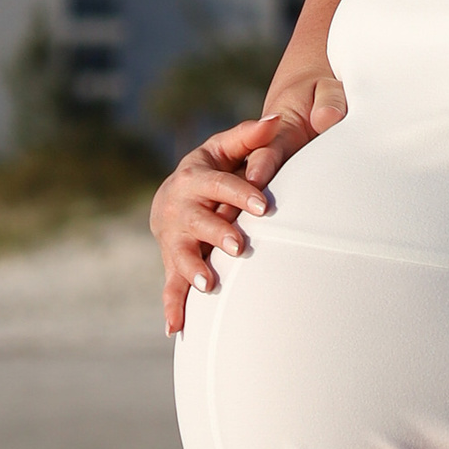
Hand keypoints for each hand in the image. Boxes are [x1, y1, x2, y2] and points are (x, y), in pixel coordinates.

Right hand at [152, 96, 335, 334]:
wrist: (174, 195)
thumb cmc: (213, 169)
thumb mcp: (226, 148)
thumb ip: (251, 137)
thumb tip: (278, 119)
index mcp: (195, 177)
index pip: (219, 184)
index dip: (241, 194)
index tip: (264, 207)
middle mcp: (180, 208)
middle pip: (197, 220)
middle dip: (216, 233)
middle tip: (238, 246)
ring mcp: (174, 238)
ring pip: (181, 254)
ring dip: (192, 270)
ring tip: (208, 285)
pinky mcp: (172, 262)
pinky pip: (170, 286)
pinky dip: (172, 307)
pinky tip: (175, 328)